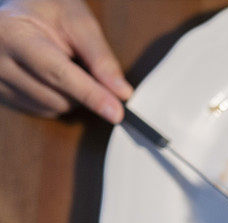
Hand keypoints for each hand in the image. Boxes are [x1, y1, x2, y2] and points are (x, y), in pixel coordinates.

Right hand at [0, 0, 130, 121]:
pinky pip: (40, 110)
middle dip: (83, 92)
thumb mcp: (77, 21)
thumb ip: (100, 57)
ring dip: (71, 97)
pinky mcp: (1, 93)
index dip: (91, 95)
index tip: (116, 112)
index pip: (59, 74)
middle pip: (56, 98)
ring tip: (66, 65)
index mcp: (15, 36)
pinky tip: (53, 78)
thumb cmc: (46, 8)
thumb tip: (121, 92)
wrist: (17, 7)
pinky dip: (56, 100)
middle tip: (85, 66)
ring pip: (50, 108)